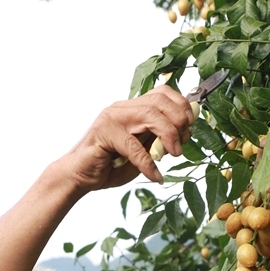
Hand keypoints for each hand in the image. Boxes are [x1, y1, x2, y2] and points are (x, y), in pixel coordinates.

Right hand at [54, 86, 194, 192]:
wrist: (79, 176)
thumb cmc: (110, 164)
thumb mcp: (143, 151)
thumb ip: (159, 140)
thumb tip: (185, 133)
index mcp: (133, 108)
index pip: (163, 93)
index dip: (182, 107)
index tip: (190, 128)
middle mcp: (123, 108)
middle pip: (160, 100)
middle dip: (179, 119)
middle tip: (183, 142)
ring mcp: (112, 118)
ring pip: (150, 115)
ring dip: (169, 135)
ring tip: (174, 154)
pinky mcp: (104, 134)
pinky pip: (133, 146)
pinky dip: (148, 163)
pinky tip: (155, 176)